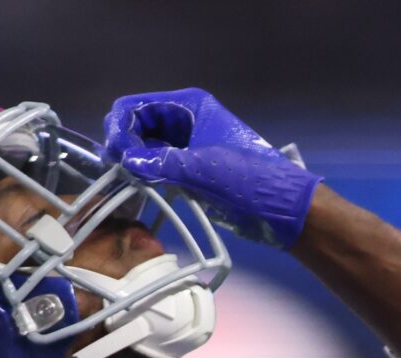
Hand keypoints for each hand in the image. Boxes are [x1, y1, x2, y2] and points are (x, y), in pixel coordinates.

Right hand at [103, 88, 318, 245]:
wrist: (284, 209)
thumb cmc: (251, 181)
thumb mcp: (204, 169)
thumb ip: (162, 162)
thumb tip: (125, 160)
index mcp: (190, 105)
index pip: (136, 106)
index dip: (119, 127)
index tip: (116, 157)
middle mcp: (185, 119)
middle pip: (137, 123)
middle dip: (123, 143)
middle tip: (117, 172)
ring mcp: (187, 143)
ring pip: (145, 145)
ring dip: (132, 160)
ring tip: (125, 182)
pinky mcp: (190, 167)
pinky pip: (157, 164)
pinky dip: (145, 173)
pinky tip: (140, 188)